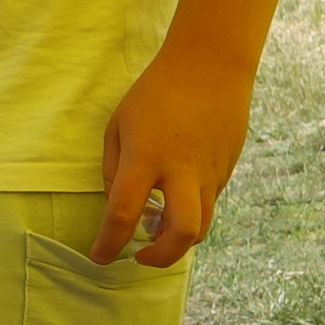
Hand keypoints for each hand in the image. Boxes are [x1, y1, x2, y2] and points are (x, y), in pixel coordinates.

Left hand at [95, 50, 256, 265]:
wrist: (211, 68)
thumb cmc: (155, 93)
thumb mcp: (118, 125)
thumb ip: (114, 169)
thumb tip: (121, 204)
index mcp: (145, 158)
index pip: (123, 215)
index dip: (108, 243)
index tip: (99, 256)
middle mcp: (181, 172)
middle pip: (182, 234)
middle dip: (161, 257)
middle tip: (141, 257)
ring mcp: (209, 173)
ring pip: (202, 226)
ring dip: (177, 240)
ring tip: (156, 230)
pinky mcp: (225, 171)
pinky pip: (208, 203)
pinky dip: (189, 211)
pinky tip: (176, 196)